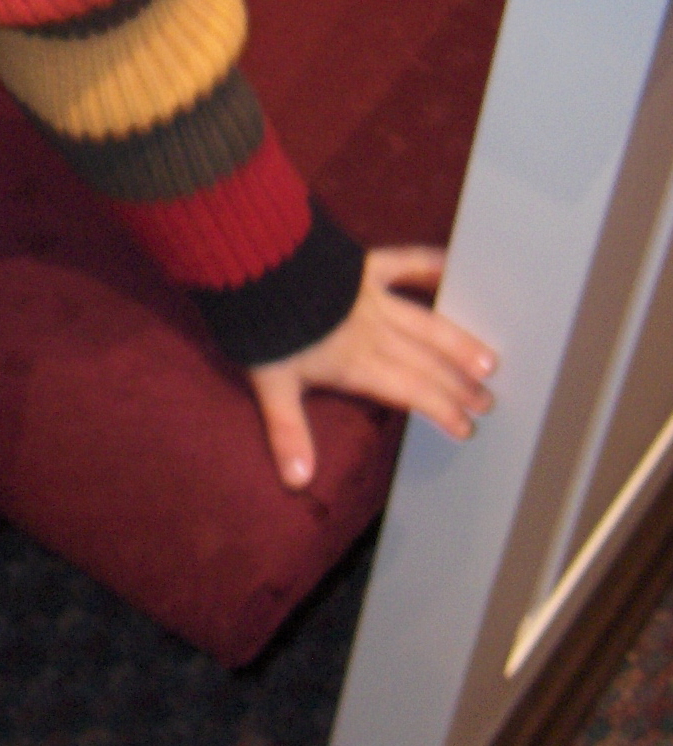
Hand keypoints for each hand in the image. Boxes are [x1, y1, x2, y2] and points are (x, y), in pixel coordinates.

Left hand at [246, 246, 496, 490]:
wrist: (255, 267)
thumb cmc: (261, 330)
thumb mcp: (271, 385)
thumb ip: (289, 433)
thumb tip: (297, 482)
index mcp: (356, 363)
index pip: (411, 391)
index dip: (442, 411)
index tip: (468, 429)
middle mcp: (374, 332)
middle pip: (427, 362)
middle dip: (460, 385)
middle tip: (490, 401)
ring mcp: (373, 297)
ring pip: (428, 323)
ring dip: (459, 342)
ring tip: (489, 361)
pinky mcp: (364, 265)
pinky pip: (406, 262)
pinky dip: (430, 265)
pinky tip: (455, 268)